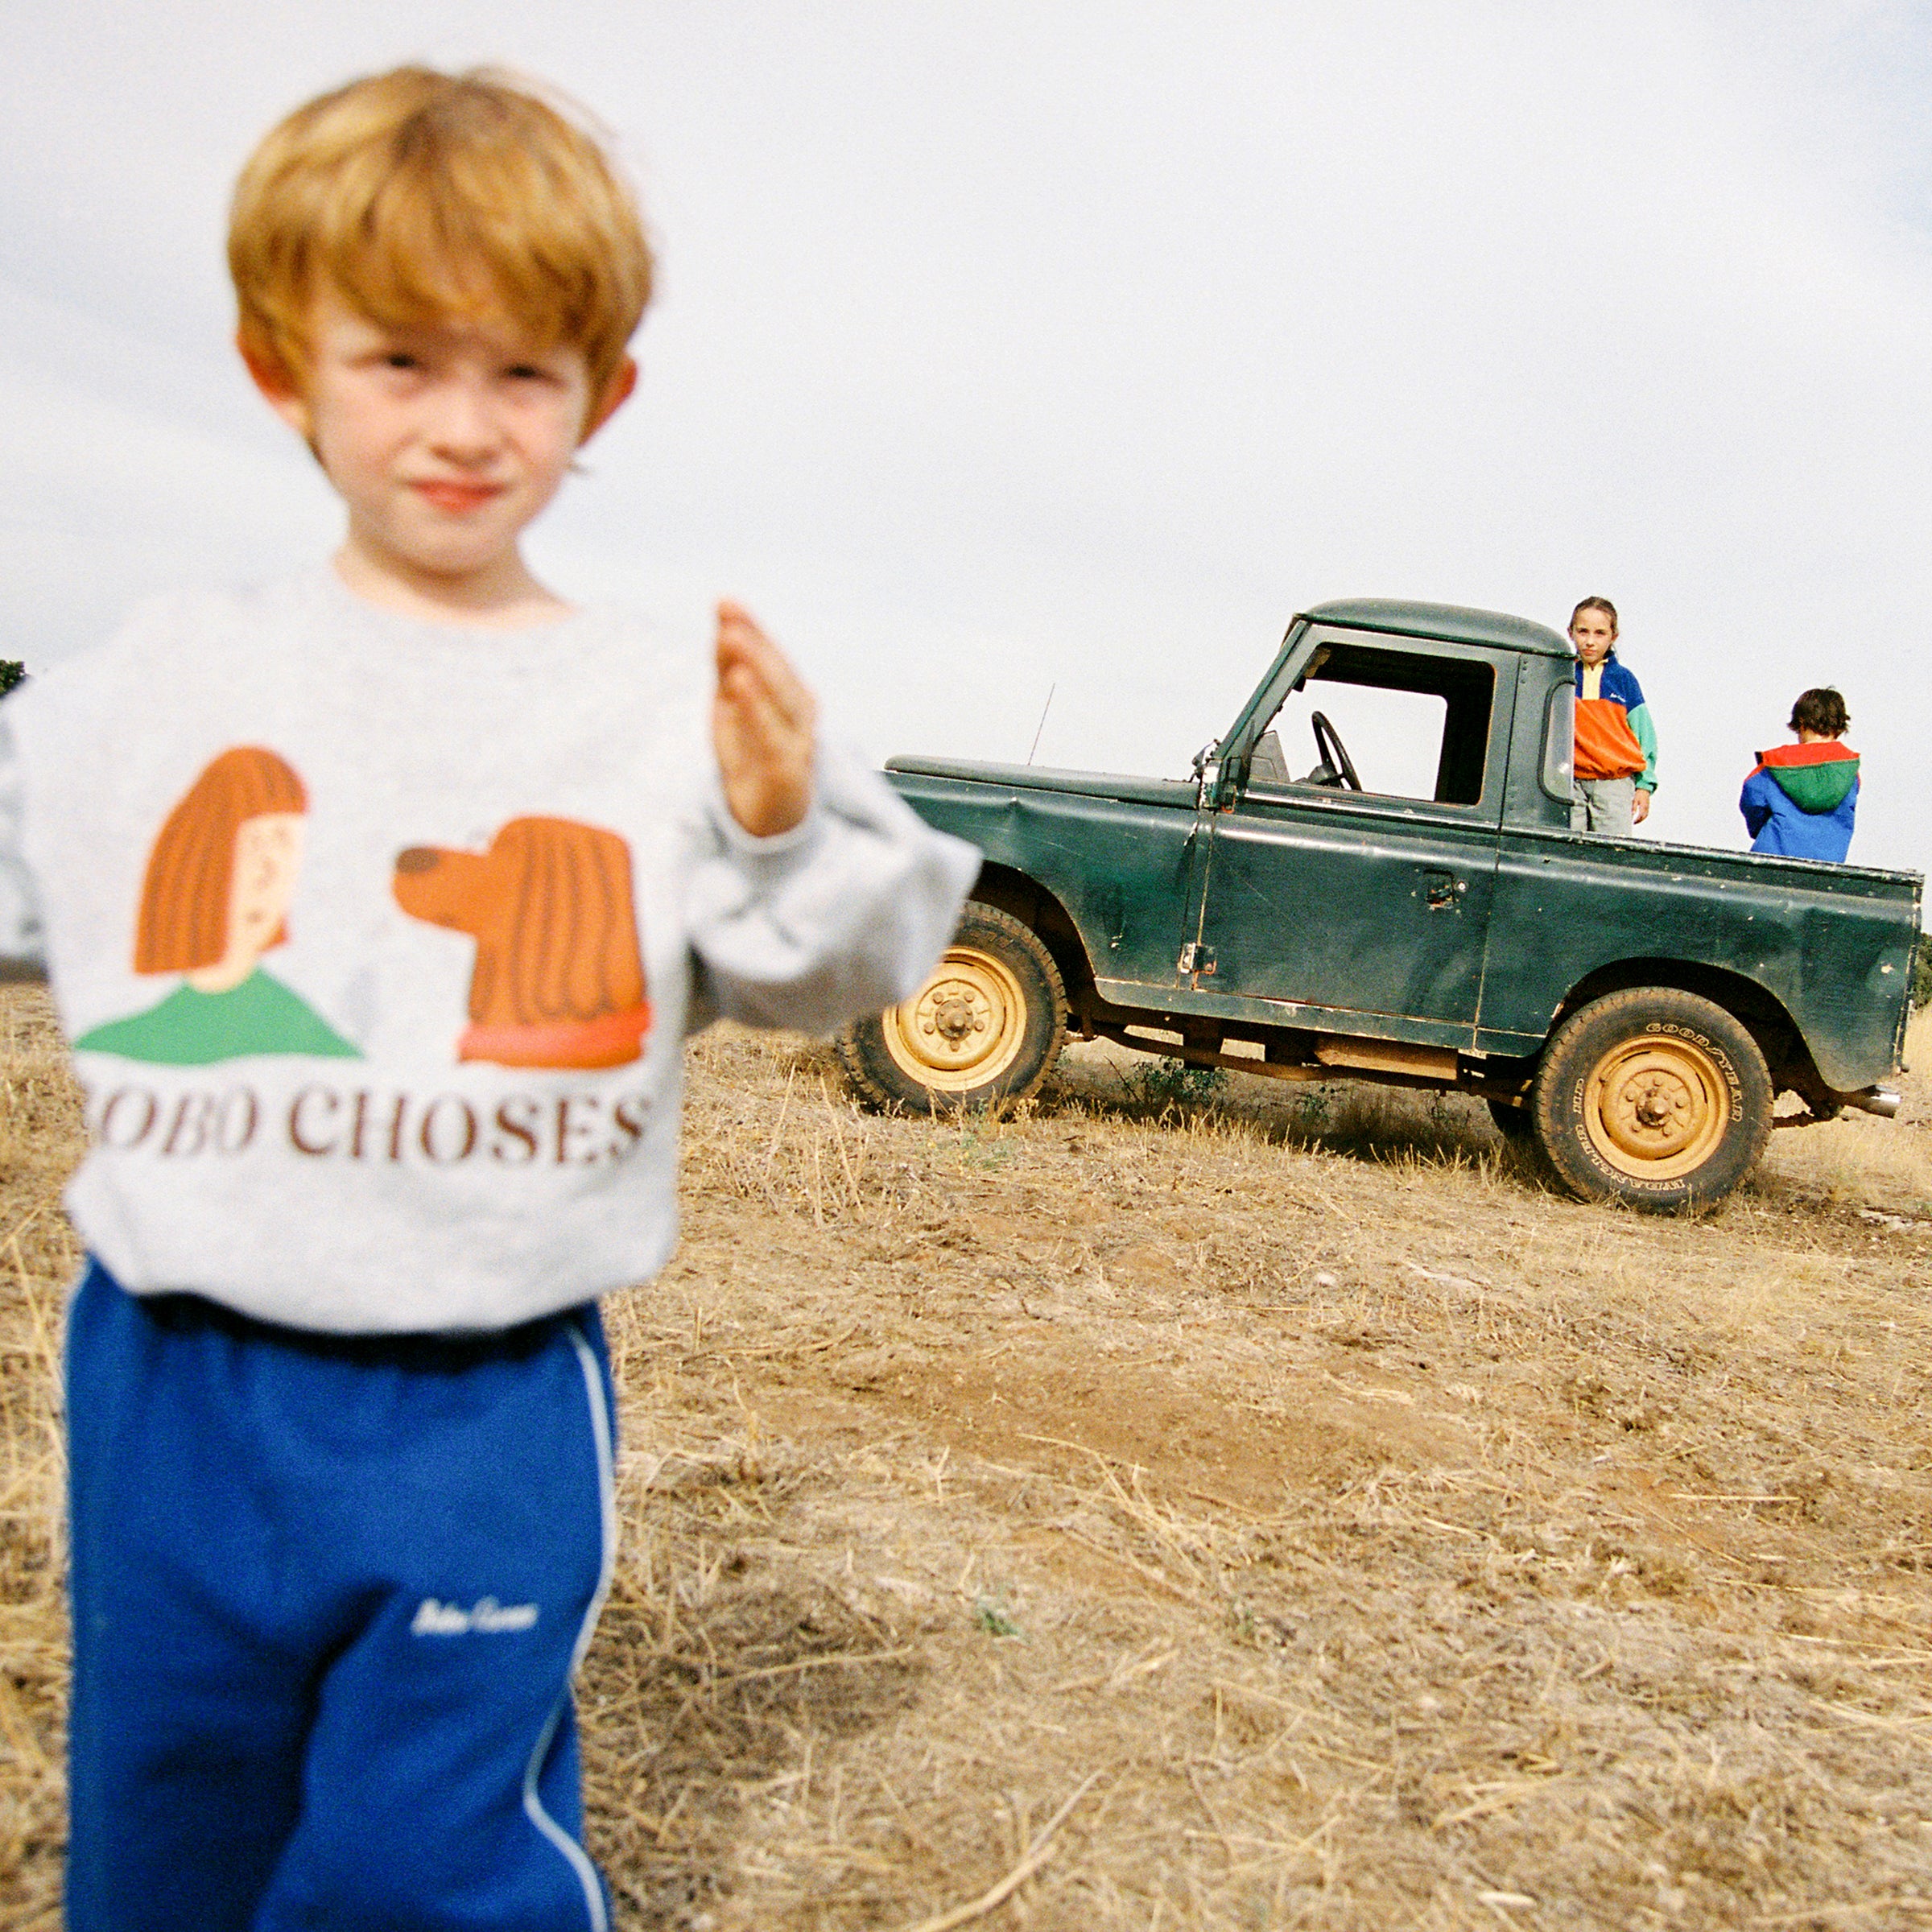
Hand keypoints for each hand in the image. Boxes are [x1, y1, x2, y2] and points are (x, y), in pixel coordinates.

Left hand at [714, 601, 816, 837]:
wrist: (768, 818)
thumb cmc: (753, 758)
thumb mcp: (732, 706)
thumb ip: (728, 666)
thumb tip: (724, 620)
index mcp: (788, 694)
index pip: (771, 656)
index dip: (752, 630)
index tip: (727, 605)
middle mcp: (798, 714)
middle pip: (778, 673)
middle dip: (754, 640)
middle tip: (729, 614)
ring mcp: (797, 742)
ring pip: (780, 698)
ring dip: (757, 665)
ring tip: (733, 638)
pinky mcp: (788, 771)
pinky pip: (771, 735)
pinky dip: (756, 708)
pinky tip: (740, 684)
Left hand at [1632, 788, 1651, 824]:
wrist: (1644, 789)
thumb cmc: (1639, 794)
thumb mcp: (1635, 800)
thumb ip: (1634, 807)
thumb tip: (1632, 814)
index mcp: (1643, 807)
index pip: (1641, 816)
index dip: (1637, 820)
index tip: (1633, 822)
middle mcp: (1647, 808)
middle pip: (1644, 817)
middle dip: (1639, 821)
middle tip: (1634, 823)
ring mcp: (1648, 807)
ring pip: (1646, 815)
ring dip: (1641, 819)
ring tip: (1636, 821)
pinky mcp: (1648, 806)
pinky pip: (1647, 813)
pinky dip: (1643, 816)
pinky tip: (1639, 817)